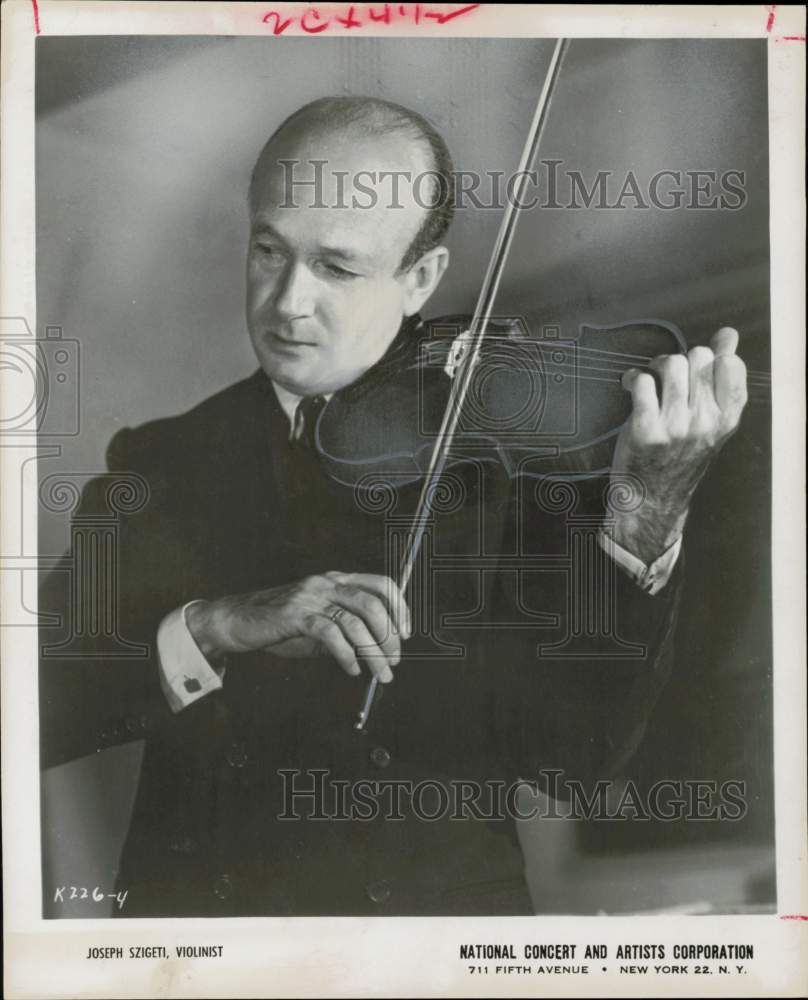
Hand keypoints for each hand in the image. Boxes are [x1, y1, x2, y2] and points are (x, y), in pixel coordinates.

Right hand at [185, 572, 410, 683]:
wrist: (236, 621)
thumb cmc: (279, 625)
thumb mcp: (318, 624)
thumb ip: (345, 632)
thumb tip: (376, 653)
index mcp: (336, 580)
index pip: (381, 584)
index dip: (400, 608)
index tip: (406, 634)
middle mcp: (326, 583)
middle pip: (373, 604)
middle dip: (389, 636)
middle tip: (393, 661)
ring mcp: (310, 597)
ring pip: (355, 622)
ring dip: (373, 651)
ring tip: (379, 672)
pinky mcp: (295, 615)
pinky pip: (330, 634)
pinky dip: (346, 655)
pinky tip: (351, 669)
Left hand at [608, 327, 747, 563]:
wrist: (651, 501)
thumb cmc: (678, 459)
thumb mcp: (709, 426)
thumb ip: (720, 381)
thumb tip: (728, 336)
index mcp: (726, 421)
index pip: (730, 365)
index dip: (712, 358)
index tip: (696, 370)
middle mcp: (705, 423)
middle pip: (698, 357)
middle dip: (680, 360)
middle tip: (666, 376)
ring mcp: (676, 426)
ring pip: (670, 363)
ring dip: (655, 366)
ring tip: (649, 381)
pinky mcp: (645, 429)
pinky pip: (641, 381)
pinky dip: (632, 379)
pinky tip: (629, 388)